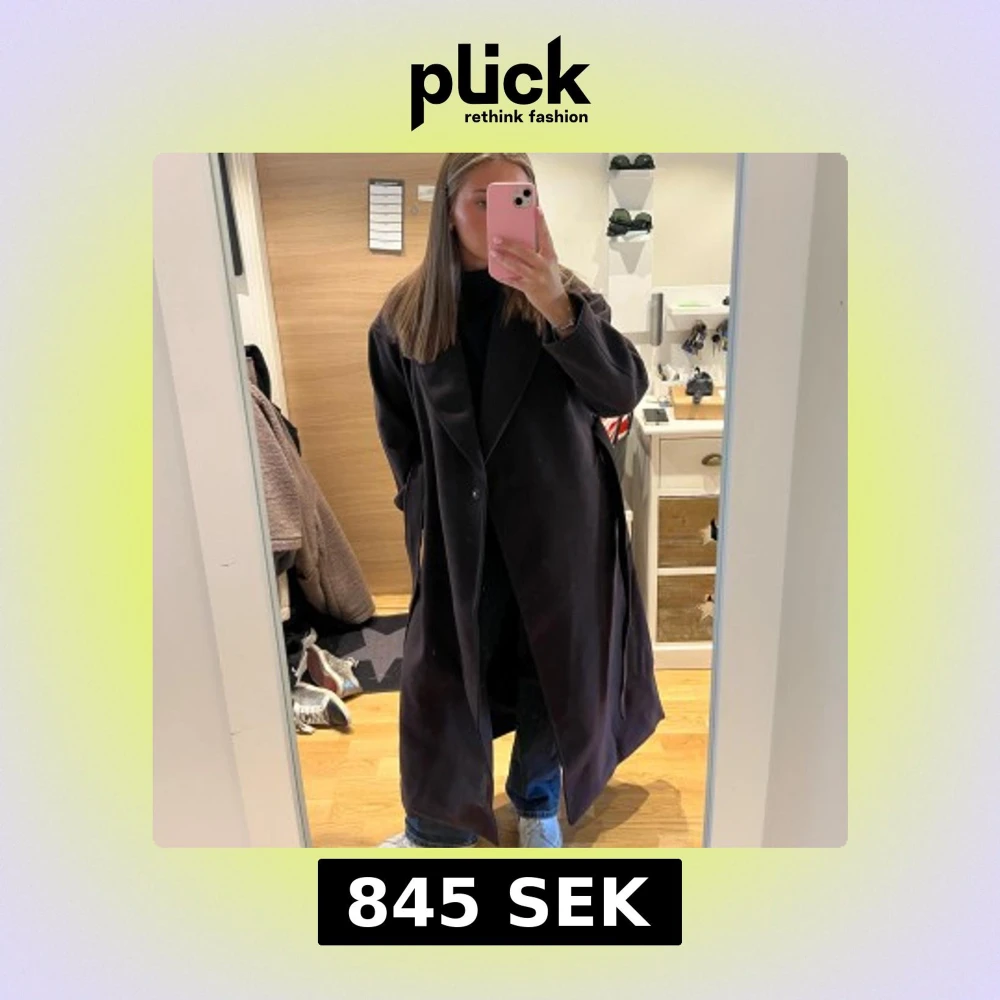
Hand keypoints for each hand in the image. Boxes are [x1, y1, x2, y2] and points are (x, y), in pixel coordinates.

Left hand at [489, 205, 573, 330]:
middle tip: (496, 238)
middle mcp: (545, 265)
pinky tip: (495, 270)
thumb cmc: (548, 276)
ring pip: (517, 266)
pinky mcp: (529, 288)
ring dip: (503, 258)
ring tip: (493, 251)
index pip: (546, 235)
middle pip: (525, 252)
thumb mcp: (548, 261)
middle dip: (509, 244)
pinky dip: (503, 275)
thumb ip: (537, 249)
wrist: (555, 301)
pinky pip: (513, 280)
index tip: (536, 208)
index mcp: (550, 255)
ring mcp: (537, 277)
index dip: (541, 222)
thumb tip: (519, 237)